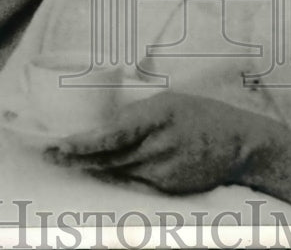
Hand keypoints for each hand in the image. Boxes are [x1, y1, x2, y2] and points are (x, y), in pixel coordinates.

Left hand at [43, 92, 263, 193]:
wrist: (240, 145)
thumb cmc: (203, 115)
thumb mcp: (170, 101)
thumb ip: (138, 113)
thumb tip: (102, 122)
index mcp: (160, 115)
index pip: (115, 133)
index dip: (84, 142)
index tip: (60, 144)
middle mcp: (160, 145)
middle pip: (109, 157)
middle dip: (76, 157)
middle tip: (50, 154)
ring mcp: (164, 171)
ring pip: (117, 170)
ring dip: (91, 166)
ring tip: (65, 160)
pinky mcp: (167, 188)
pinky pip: (134, 181)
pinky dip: (116, 174)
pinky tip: (101, 168)